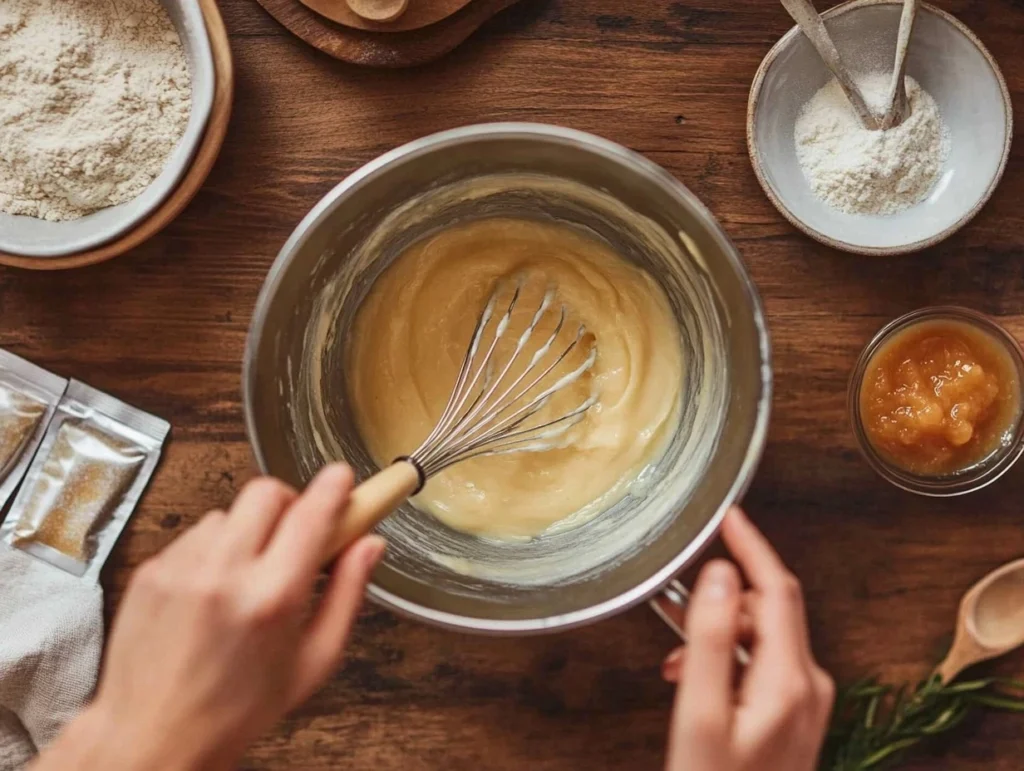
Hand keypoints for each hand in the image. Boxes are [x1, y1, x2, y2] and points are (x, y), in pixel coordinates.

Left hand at [35, 464, 383, 770]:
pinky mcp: (152, 570)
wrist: (152, 737)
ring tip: (247, 575)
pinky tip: (213, 591)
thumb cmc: (236, 711)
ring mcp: (181, 569)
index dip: (333, 488)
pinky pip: (195, 535)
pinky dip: (213, 550)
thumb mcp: (313, 662)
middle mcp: (224, 574)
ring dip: (248, 530)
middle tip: (295, 534)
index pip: (311, 515)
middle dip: (290, 502)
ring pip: (228, 512)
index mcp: (272, 599)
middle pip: (266, 492)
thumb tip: (370, 546)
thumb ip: (347, 595)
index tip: (342, 477)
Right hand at [662, 507, 833, 770]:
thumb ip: (710, 641)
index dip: (752, 546)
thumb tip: (720, 576)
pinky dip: (730, 661)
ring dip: (721, 637)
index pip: (778, 589)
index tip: (729, 516)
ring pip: (763, 637)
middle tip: (676, 625)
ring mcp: (805, 702)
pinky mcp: (794, 715)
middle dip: (723, 605)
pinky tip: (700, 684)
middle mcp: (809, 686)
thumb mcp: (698, 714)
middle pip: (769, 611)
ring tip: (679, 668)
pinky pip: (763, 664)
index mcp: (790, 680)